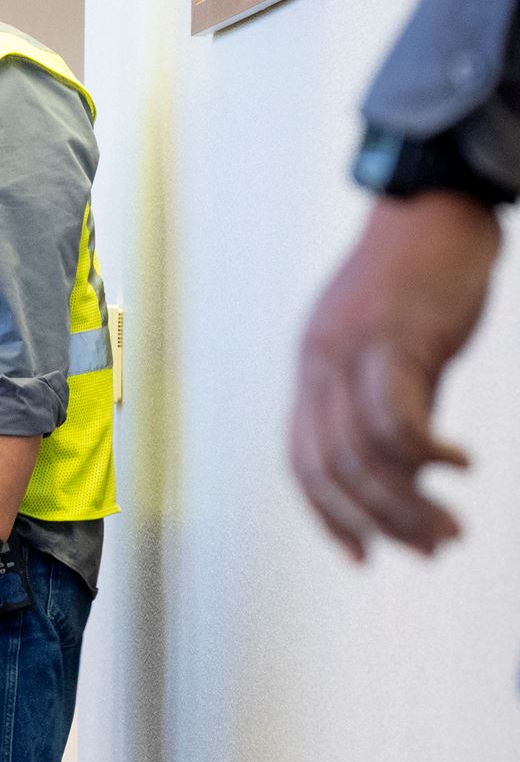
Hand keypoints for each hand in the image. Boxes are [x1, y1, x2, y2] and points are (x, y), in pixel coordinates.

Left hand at [292, 191, 494, 558]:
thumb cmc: (421, 278)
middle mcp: (317, 366)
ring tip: (451, 527)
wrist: (436, 206)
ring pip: (364, 454)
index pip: (302, 464)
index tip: (363, 555)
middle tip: (431, 548)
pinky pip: (396, 415)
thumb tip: (406, 469)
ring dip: (408, 502)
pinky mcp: (393, 338)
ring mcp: (349, 352)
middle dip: (378, 522)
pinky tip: (461, 466)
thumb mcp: (393, 350)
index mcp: (311, 373)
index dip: (328, 517)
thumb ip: (391, 403)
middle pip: (331, 470)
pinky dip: (426, 453)